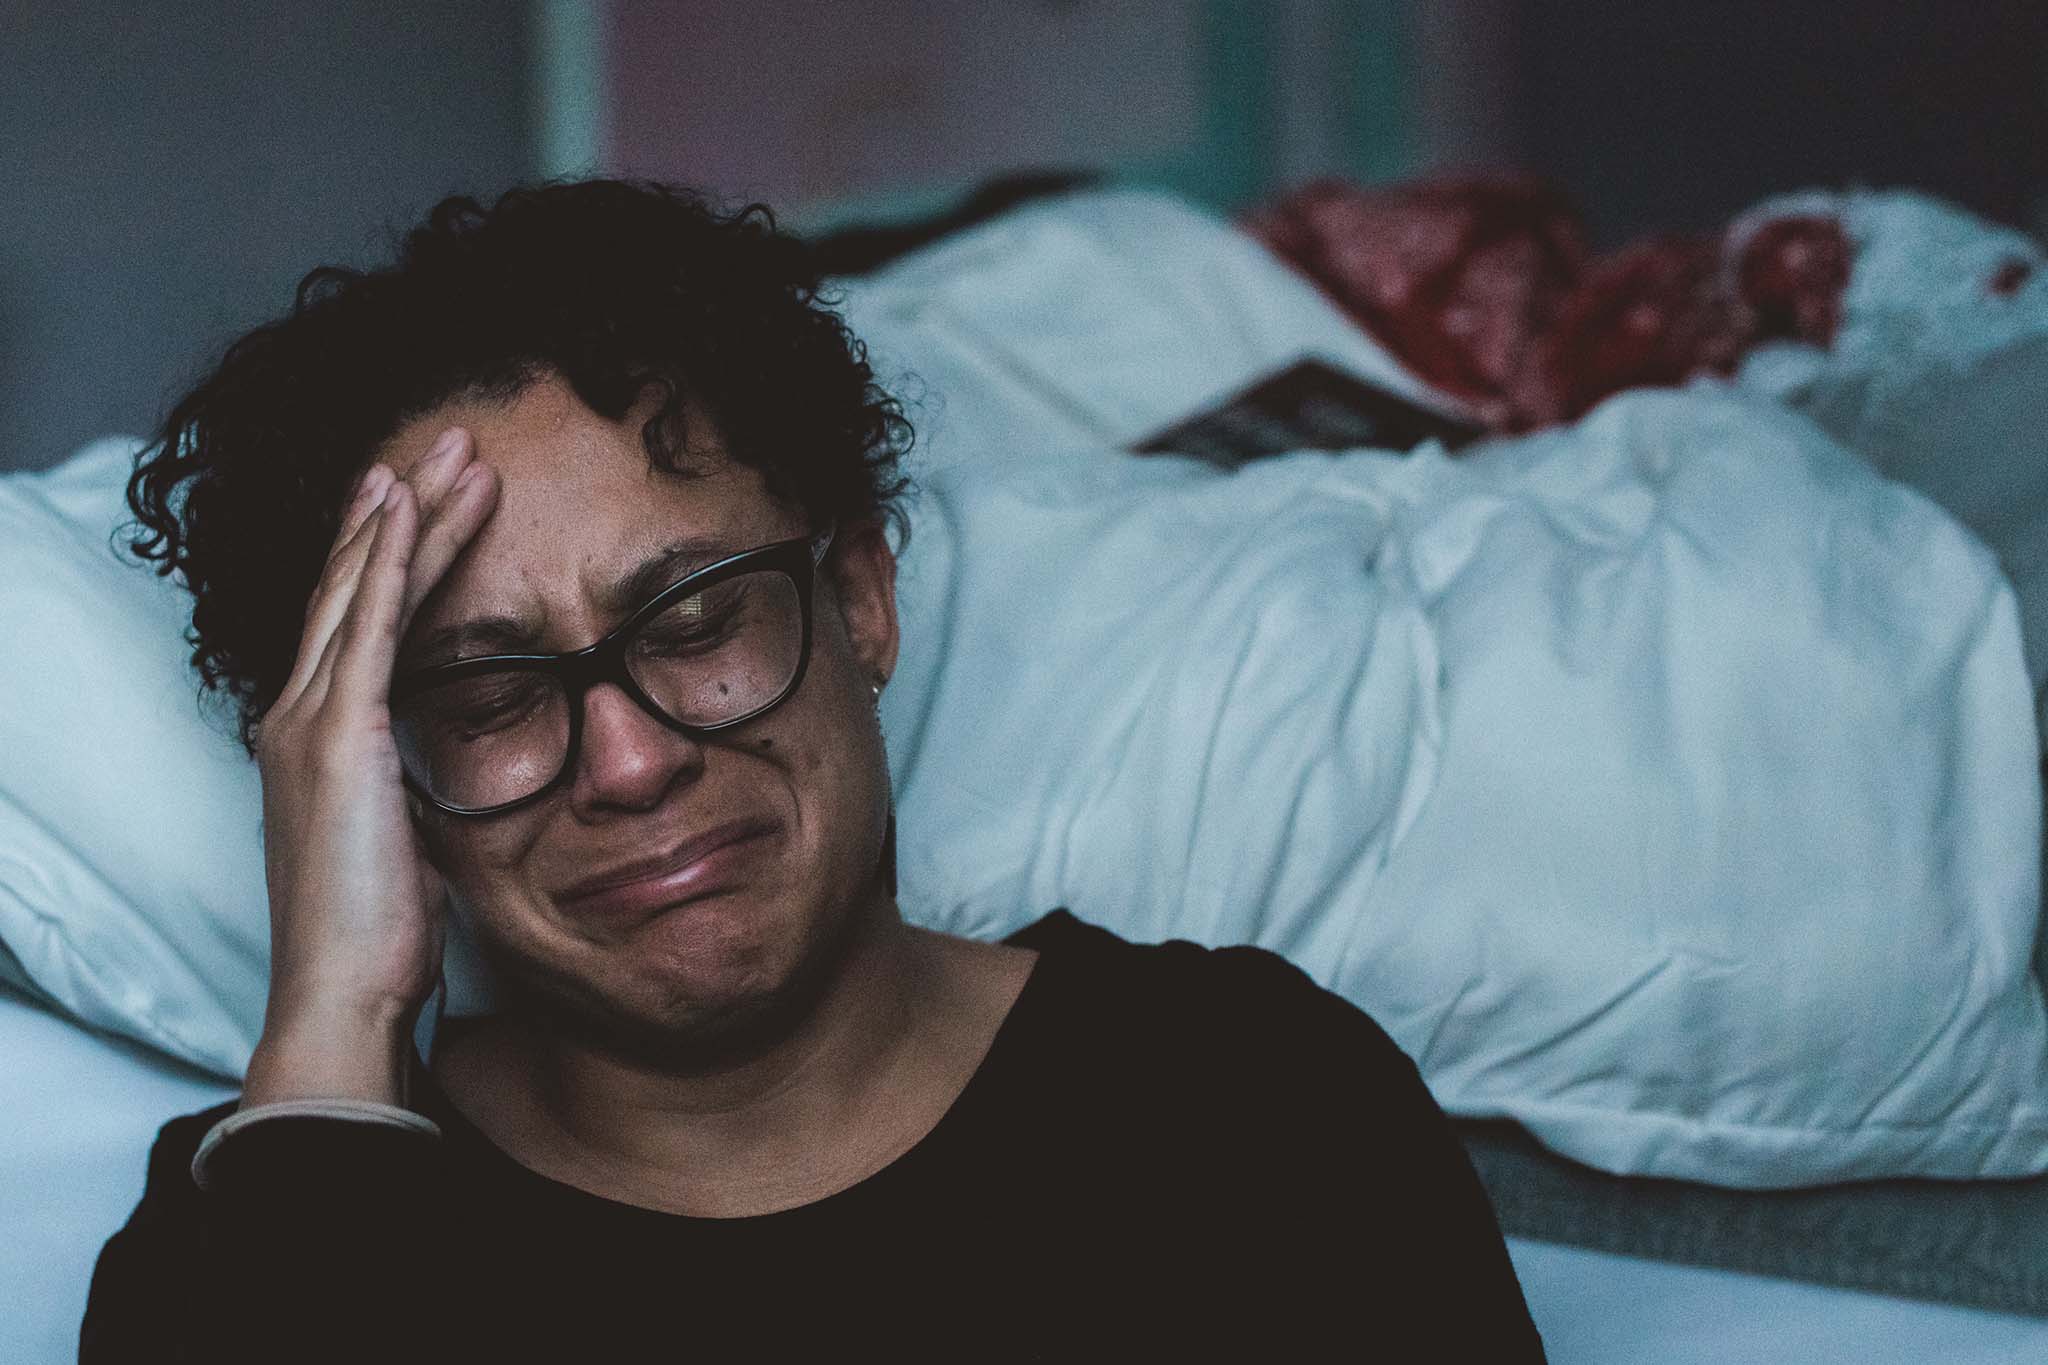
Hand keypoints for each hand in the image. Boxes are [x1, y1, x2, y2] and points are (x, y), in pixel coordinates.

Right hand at [240, 428, 498, 1107]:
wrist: (343, 993)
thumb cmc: (375, 936)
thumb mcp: (397, 841)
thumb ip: (404, 789)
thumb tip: (432, 774)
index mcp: (315, 742)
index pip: (352, 625)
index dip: (384, 556)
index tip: (421, 501)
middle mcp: (299, 716)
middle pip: (354, 587)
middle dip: (401, 510)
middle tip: (446, 444)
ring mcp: (311, 720)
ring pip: (366, 587)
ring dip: (411, 513)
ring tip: (455, 452)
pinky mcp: (340, 734)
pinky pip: (371, 623)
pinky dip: (395, 557)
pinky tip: (414, 505)